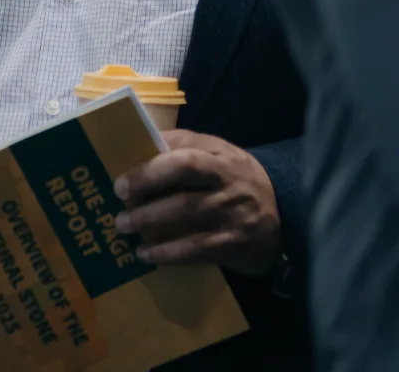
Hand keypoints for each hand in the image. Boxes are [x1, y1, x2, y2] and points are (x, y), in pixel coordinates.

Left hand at [113, 130, 280, 276]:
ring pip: (185, 211)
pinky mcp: (231, 244)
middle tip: (118, 196)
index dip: (151, 163)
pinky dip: (165, 253)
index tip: (122, 176)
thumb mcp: (220, 157)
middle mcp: (228, 180)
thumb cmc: (236, 182)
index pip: (184, 150)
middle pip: (184, 173)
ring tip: (122, 226)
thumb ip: (187, 148)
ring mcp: (231, 212)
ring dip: (148, 220)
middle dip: (147, 182)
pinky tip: (144, 254)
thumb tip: (142, 145)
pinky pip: (193, 249)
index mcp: (221, 155)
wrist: (281, 219)